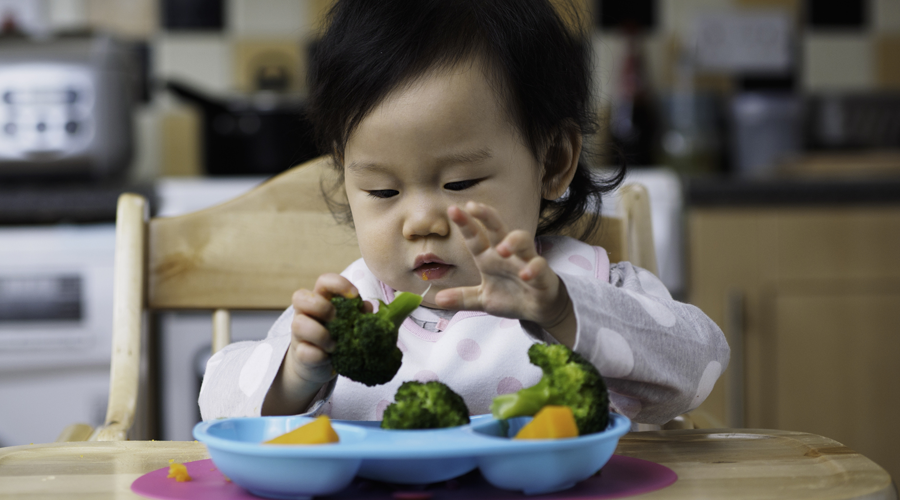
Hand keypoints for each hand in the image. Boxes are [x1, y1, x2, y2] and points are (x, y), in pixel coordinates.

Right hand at [262, 273, 371, 414]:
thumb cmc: (337, 336)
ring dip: (321, 335)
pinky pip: (305, 352)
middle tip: (337, 321)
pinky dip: (320, 356)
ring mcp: (299, 334)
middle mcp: (305, 313)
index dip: (338, 283)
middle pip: (300, 297)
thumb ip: (359, 312)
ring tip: (335, 345)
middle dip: (323, 308)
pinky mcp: (299, 354)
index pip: (323, 281)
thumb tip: (367, 307)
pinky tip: (329, 358)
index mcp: (320, 300)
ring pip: (298, 324)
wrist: (319, 365)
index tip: (354, 295)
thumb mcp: (350, 322)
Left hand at [435, 201, 575, 345]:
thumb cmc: (511, 296)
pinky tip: (525, 275)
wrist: (540, 307)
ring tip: (501, 249)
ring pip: (523, 240)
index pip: (475, 237)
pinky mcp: (542, 274)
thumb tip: (437, 299)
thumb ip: (463, 298)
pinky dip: (533, 268)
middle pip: (498, 228)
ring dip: (513, 241)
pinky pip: (539, 266)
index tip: (452, 209)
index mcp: (489, 258)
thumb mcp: (483, 299)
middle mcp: (507, 255)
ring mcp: (526, 261)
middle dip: (487, 216)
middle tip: (474, 206)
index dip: (465, 224)